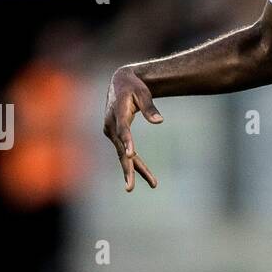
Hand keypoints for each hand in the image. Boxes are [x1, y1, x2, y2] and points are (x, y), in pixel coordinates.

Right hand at [103, 67, 162, 191]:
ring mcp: (111, 132)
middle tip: (130, 188)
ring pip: (124, 155)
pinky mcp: (115, 136)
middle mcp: (111, 125)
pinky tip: (147, 176)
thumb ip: (150, 107)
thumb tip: (160, 121)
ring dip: (136, 171)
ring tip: (154, 184)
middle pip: (121, 150)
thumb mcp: (143, 93)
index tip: (131, 156)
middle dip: (128, 169)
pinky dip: (135, 164)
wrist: (119, 83)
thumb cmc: (134, 87)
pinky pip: (125, 152)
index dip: (127, 142)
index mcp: (118, 112)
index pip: (123, 130)